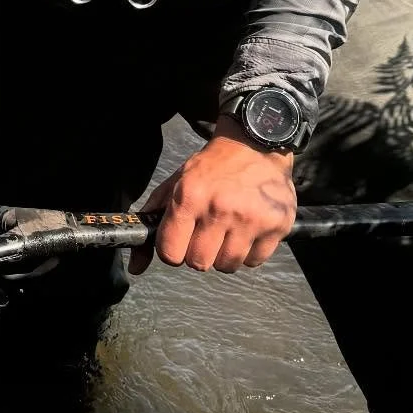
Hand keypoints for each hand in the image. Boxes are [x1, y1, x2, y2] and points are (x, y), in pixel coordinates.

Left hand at [128, 118, 296, 274]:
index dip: (172, 250)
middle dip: (199, 253)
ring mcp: (250, 219)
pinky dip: (249, 252)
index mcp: (189, 197)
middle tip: (205, 233)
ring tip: (227, 229)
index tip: (179, 240)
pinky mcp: (276, 226)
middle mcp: (219, 209)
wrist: (254, 146)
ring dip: (224, 254)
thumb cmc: (211, 168)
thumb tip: (136, 266)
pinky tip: (247, 229)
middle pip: (199, 263)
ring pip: (227, 266)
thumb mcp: (175, 184)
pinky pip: (254, 262)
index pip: (170, 252)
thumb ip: (152, 221)